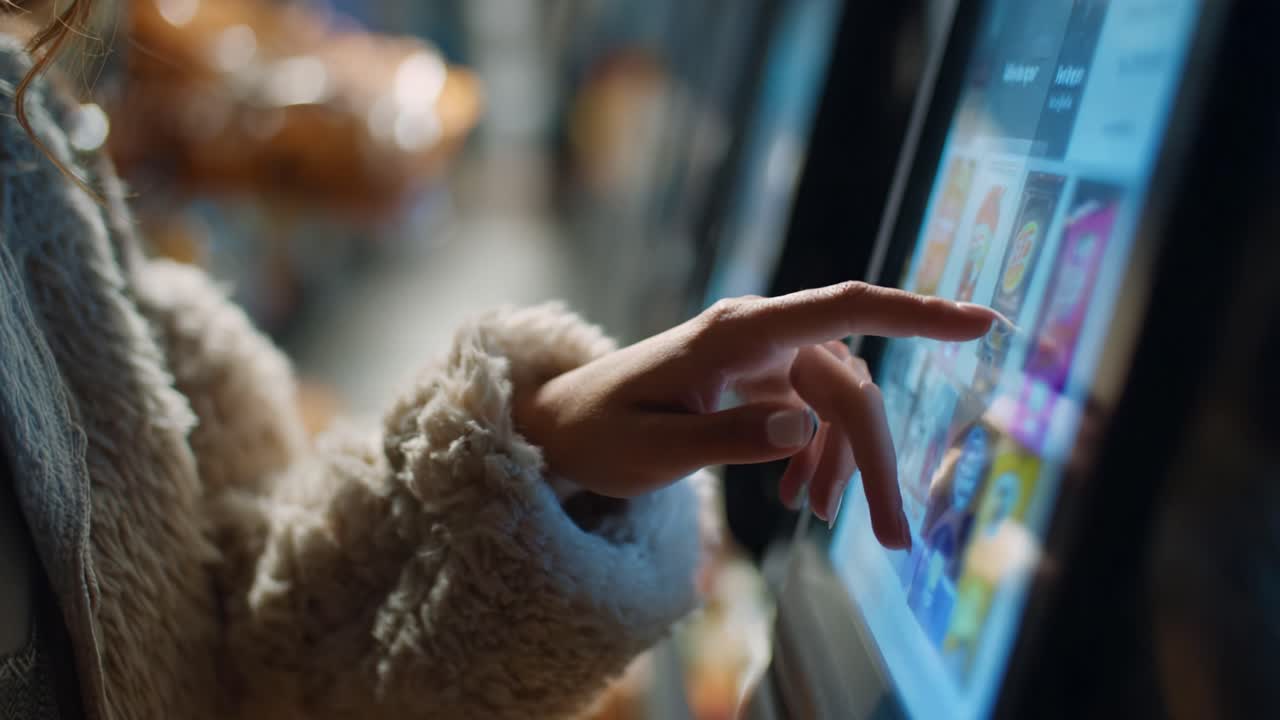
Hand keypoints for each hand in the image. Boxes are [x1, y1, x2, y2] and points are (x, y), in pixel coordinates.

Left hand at [514, 282, 996, 548]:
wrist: (562, 424)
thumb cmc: (599, 433)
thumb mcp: (653, 450)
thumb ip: (726, 439)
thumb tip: (801, 428)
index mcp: (737, 333)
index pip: (845, 308)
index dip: (917, 313)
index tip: (982, 322)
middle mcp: (758, 333)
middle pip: (847, 388)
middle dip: (875, 459)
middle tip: (895, 538)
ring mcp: (760, 355)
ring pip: (835, 405)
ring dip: (846, 463)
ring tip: (829, 520)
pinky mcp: (757, 379)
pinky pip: (811, 414)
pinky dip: (817, 456)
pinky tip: (803, 497)